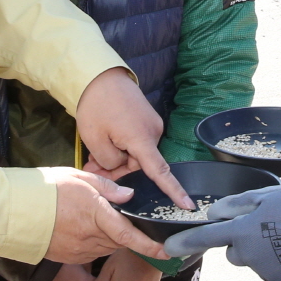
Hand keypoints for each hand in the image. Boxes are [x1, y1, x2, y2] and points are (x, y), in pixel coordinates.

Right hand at [43, 165, 166, 261]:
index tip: (167, 250)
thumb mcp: (80, 179)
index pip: (129, 235)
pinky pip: (92, 252)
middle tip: (126, 220)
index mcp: (96, 215)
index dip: (150, 245)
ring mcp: (80, 250)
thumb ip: (108, 188)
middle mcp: (90, 236)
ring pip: (107, 246)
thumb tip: (129, 195)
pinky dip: (96, 242)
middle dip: (128, 233)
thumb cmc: (47, 190)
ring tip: (98, 219)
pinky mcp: (70, 257)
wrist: (14, 211)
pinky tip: (85, 229)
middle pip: (120, 241)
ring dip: (111, 237)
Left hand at [74, 67, 192, 210]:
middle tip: (91, 168)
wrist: (97, 75)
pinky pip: (135, 142)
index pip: (160, 172)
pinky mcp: (145, 120)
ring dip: (116, 159)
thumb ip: (109, 162)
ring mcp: (150, 124)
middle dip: (116, 171)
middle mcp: (153, 132)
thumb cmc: (95, 105)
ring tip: (92, 157)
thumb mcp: (95, 140)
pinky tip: (102, 145)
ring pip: (135, 154)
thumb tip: (119, 167)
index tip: (188, 206)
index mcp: (142, 139)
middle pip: (139, 165)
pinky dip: (120, 147)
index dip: (174, 191)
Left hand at [164, 185, 280, 280]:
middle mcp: (248, 255)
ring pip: (257, 262)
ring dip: (267, 254)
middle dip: (245, 244)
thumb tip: (216, 213)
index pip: (206, 237)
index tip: (168, 250)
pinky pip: (279, 279)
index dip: (185, 242)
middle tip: (269, 229)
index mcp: (241, 231)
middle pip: (235, 252)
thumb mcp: (267, 195)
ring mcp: (265, 272)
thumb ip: (239, 204)